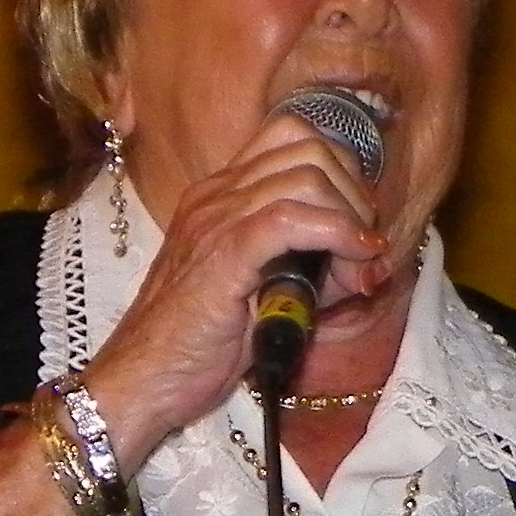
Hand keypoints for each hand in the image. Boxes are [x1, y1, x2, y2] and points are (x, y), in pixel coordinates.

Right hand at [77, 107, 391, 458]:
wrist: (143, 379)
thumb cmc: (201, 343)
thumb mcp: (266, 290)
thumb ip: (314, 267)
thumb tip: (371, 259)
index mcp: (222, 194)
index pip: (293, 136)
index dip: (342, 170)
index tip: (358, 222)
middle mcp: (217, 195)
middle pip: (309, 147)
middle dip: (354, 192)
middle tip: (363, 247)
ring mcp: (216, 220)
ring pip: (306, 176)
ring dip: (351, 216)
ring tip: (358, 264)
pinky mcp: (223, 255)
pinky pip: (290, 219)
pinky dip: (337, 234)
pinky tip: (354, 261)